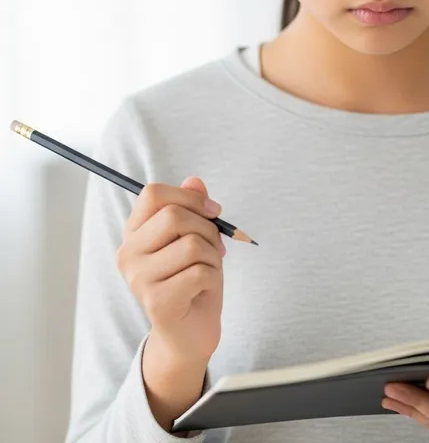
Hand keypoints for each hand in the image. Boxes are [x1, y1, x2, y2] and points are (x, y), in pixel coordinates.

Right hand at [116, 177, 225, 364]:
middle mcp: (128, 254)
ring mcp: (138, 279)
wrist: (189, 333)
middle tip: (213, 248)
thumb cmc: (193, 280)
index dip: (189, 197)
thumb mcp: (196, 237)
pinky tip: (202, 289)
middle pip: (175, 216)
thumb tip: (194, 180)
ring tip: (205, 271)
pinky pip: (200, 272)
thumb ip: (192, 207)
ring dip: (213, 256)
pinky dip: (213, 277)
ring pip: (192, 244)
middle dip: (207, 229)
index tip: (212, 211)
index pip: (153, 194)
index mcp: (134, 233)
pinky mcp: (156, 302)